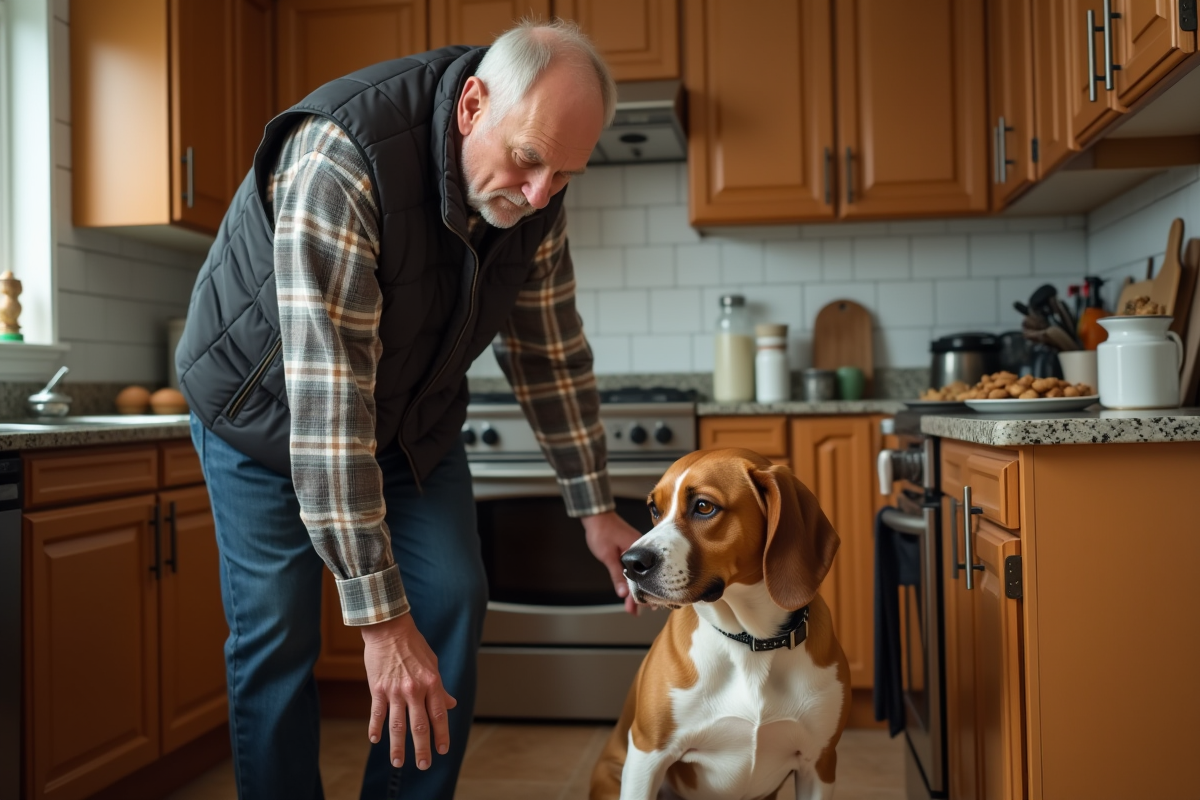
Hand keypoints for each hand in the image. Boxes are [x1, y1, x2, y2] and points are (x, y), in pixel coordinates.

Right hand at [361, 612, 456, 769]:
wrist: (389, 628)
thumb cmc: (413, 645)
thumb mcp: (433, 664)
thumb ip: (440, 688)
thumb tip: (451, 704)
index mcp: (431, 682)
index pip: (439, 715)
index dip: (441, 735)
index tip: (442, 750)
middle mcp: (414, 689)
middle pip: (419, 726)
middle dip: (422, 749)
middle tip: (423, 765)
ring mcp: (395, 690)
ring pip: (397, 725)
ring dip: (398, 746)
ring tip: (398, 762)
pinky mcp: (377, 689)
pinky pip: (377, 713)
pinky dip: (375, 728)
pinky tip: (375, 740)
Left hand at [582, 510, 642, 614]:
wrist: (597, 515)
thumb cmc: (602, 531)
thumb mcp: (607, 556)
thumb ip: (616, 575)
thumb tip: (622, 593)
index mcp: (639, 552)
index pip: (643, 579)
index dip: (639, 595)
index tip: (638, 608)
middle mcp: (642, 551)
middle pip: (643, 578)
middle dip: (639, 596)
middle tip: (635, 612)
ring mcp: (638, 551)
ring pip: (640, 574)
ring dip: (635, 589)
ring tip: (633, 606)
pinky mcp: (633, 550)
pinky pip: (636, 568)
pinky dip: (633, 579)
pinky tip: (631, 588)